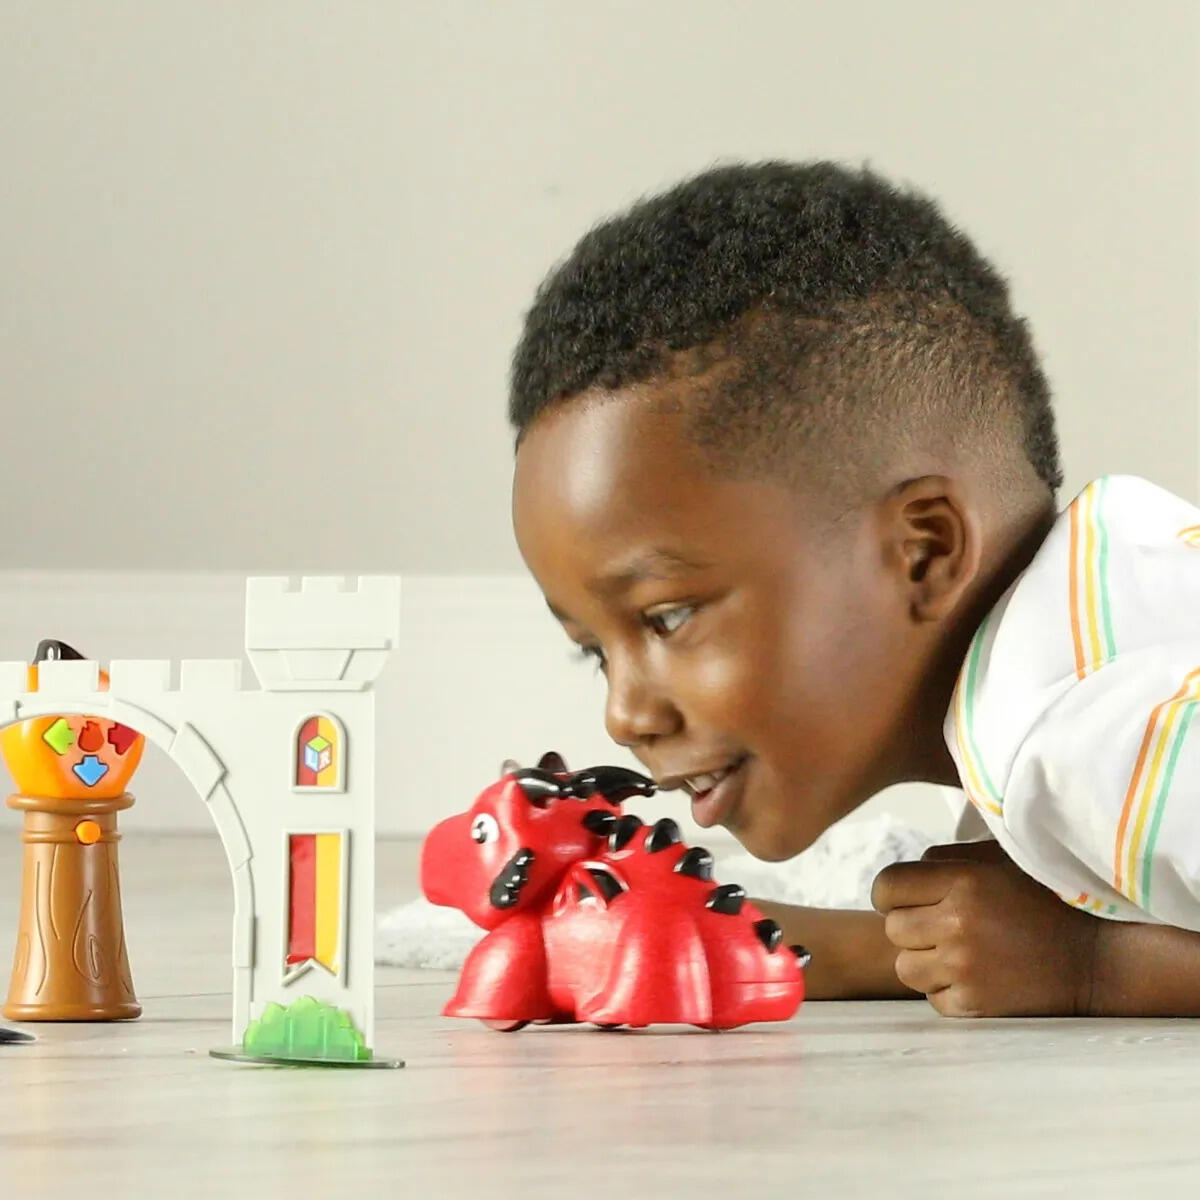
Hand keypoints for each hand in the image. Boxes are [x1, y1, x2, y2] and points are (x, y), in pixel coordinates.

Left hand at [870, 840, 1099, 1016]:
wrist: (1098, 959)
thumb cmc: (1047, 901)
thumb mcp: (999, 860)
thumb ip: (946, 859)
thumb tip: (906, 875)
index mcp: (961, 881)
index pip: (886, 887)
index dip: (890, 894)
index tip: (907, 899)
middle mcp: (958, 924)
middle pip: (893, 929)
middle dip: (912, 926)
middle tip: (943, 926)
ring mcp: (965, 968)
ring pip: (905, 967)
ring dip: (924, 960)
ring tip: (959, 952)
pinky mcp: (976, 1005)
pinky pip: (932, 998)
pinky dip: (946, 990)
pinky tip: (977, 976)